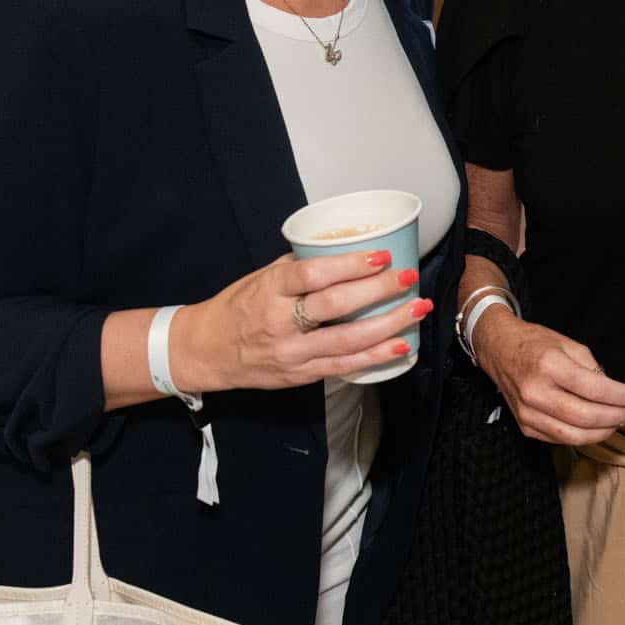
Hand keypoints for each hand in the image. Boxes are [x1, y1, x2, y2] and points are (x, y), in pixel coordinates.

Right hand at [176, 249, 429, 391]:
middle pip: (335, 306)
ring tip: (417, 310)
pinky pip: (345, 366)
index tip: (381, 255)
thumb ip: (300, 266)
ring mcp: (292, 353)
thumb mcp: (261, 278)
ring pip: (347, 340)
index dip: (349, 265)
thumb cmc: (237, 307)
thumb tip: (344, 250)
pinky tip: (401, 346)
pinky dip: (376, 357)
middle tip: (408, 278)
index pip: (312, 276)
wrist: (207, 351)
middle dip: (378, 291)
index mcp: (269, 290)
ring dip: (388, 325)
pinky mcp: (301, 374)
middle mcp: (280, 323)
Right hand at [473, 306, 624, 444]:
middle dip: (619, 417)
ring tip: (623, 420)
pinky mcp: (526, 427)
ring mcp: (528, 413)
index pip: (594, 388)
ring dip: (606, 431)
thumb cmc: (535, 343)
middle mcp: (535, 392)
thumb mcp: (568, 343)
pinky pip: (562, 439)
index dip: (622, 397)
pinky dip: (586, 435)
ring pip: (576, 435)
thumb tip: (616, 394)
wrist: (498, 349)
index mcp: (548, 365)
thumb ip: (592, 369)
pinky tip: (601, 426)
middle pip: (587, 416)